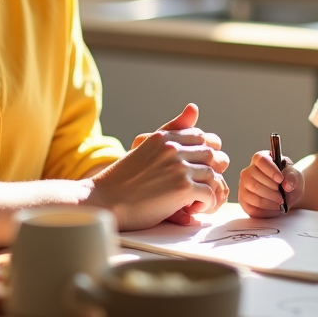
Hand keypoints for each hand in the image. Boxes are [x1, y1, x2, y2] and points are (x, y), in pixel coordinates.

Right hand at [89, 129, 220, 230]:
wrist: (104, 200)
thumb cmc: (124, 178)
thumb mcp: (146, 147)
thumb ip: (171, 130)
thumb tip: (195, 107)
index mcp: (164, 137)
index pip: (201, 137)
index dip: (206, 154)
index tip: (199, 169)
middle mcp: (172, 148)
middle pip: (211, 155)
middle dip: (212, 172)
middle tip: (202, 187)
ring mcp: (178, 167)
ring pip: (213, 175)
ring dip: (209, 190)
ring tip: (197, 201)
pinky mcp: (181, 187)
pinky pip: (209, 193)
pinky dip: (206, 203)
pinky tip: (192, 209)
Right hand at [238, 150, 301, 216]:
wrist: (287, 193)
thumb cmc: (287, 180)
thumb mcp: (294, 175)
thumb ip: (292, 177)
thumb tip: (287, 185)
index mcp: (260, 159)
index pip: (261, 160)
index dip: (270, 170)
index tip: (281, 179)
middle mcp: (248, 171)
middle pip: (254, 180)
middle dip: (271, 190)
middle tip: (282, 196)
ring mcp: (243, 187)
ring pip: (253, 196)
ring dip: (269, 201)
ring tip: (280, 202)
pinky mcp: (244, 201)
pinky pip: (252, 208)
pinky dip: (266, 211)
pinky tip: (275, 209)